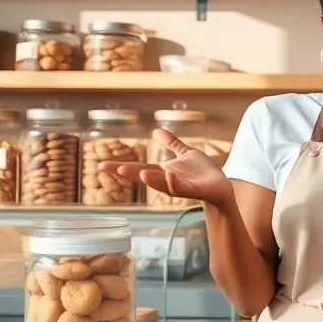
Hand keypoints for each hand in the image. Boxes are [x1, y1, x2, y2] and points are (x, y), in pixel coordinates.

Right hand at [98, 128, 232, 206]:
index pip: (138, 168)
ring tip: (140, 173)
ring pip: (161, 184)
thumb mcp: (185, 153)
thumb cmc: (203, 173)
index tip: (101, 165)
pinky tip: (169, 175)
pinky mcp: (194, 191)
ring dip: (151, 179)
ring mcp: (179, 187)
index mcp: (163, 172)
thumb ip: (171, 143)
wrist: (221, 188)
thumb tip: (155, 131)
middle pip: (144, 177)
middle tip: (111, 168)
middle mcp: (167, 180)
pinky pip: (181, 188)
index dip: (120, 167)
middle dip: (129, 173)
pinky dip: (174, 183)